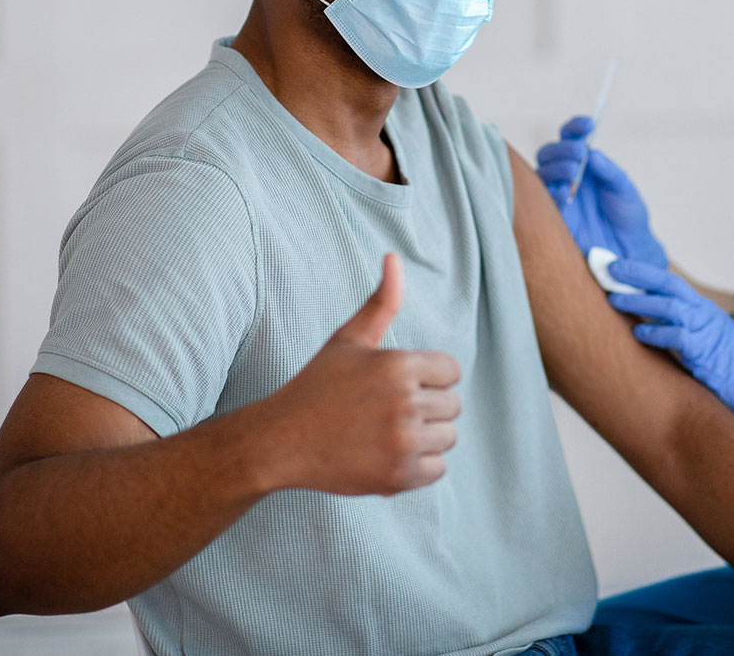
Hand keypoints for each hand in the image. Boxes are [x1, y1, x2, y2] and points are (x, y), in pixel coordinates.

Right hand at [265, 254, 461, 495]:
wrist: (281, 441)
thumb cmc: (317, 386)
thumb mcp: (348, 340)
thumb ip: (381, 302)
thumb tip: (394, 256)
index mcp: (398, 365)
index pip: (451, 370)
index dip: (428, 377)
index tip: (399, 386)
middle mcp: (404, 402)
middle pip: (453, 405)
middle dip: (427, 407)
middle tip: (388, 412)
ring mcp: (402, 442)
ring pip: (448, 437)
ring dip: (425, 438)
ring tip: (388, 433)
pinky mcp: (399, 477)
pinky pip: (437, 469)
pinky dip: (418, 467)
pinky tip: (388, 455)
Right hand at [535, 115, 666, 267]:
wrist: (630, 249)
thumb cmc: (628, 214)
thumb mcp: (624, 189)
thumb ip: (609, 171)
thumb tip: (592, 153)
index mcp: (584, 163)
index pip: (571, 138)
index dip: (575, 128)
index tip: (589, 124)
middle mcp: (567, 176)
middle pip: (549, 153)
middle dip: (562, 149)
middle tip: (579, 153)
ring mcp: (558, 195)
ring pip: (542, 173)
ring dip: (556, 167)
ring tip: (573, 171)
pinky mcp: (554, 217)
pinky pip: (542, 201)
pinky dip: (551, 193)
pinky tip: (564, 193)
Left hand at [607, 258, 733, 435]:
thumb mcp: (706, 344)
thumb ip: (680, 332)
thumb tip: (644, 327)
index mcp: (703, 311)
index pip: (668, 282)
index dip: (641, 272)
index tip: (615, 265)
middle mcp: (705, 316)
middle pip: (667, 285)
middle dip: (636, 275)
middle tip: (608, 269)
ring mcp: (708, 333)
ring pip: (670, 307)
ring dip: (640, 302)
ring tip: (613, 299)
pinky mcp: (708, 355)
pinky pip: (679, 338)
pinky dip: (657, 334)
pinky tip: (639, 334)